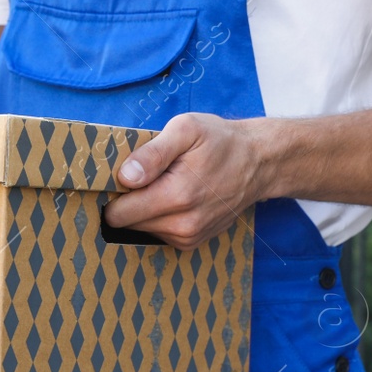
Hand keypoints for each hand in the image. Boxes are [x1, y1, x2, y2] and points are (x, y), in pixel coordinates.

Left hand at [102, 113, 268, 249]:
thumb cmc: (220, 141)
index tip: (120, 176)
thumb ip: (152, 153)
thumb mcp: (186, 130)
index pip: (119, 213)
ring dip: (144, 208)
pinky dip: (158, 217)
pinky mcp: (192, 241)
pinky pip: (158, 233)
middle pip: (127, 222)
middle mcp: (183, 224)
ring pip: (141, 228)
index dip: (113, 193)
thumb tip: (125, 177)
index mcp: (177, 196)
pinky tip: (173, 196)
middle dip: (127, 200)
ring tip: (164, 183)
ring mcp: (189, 236)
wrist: (258, 162)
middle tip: (143, 176)